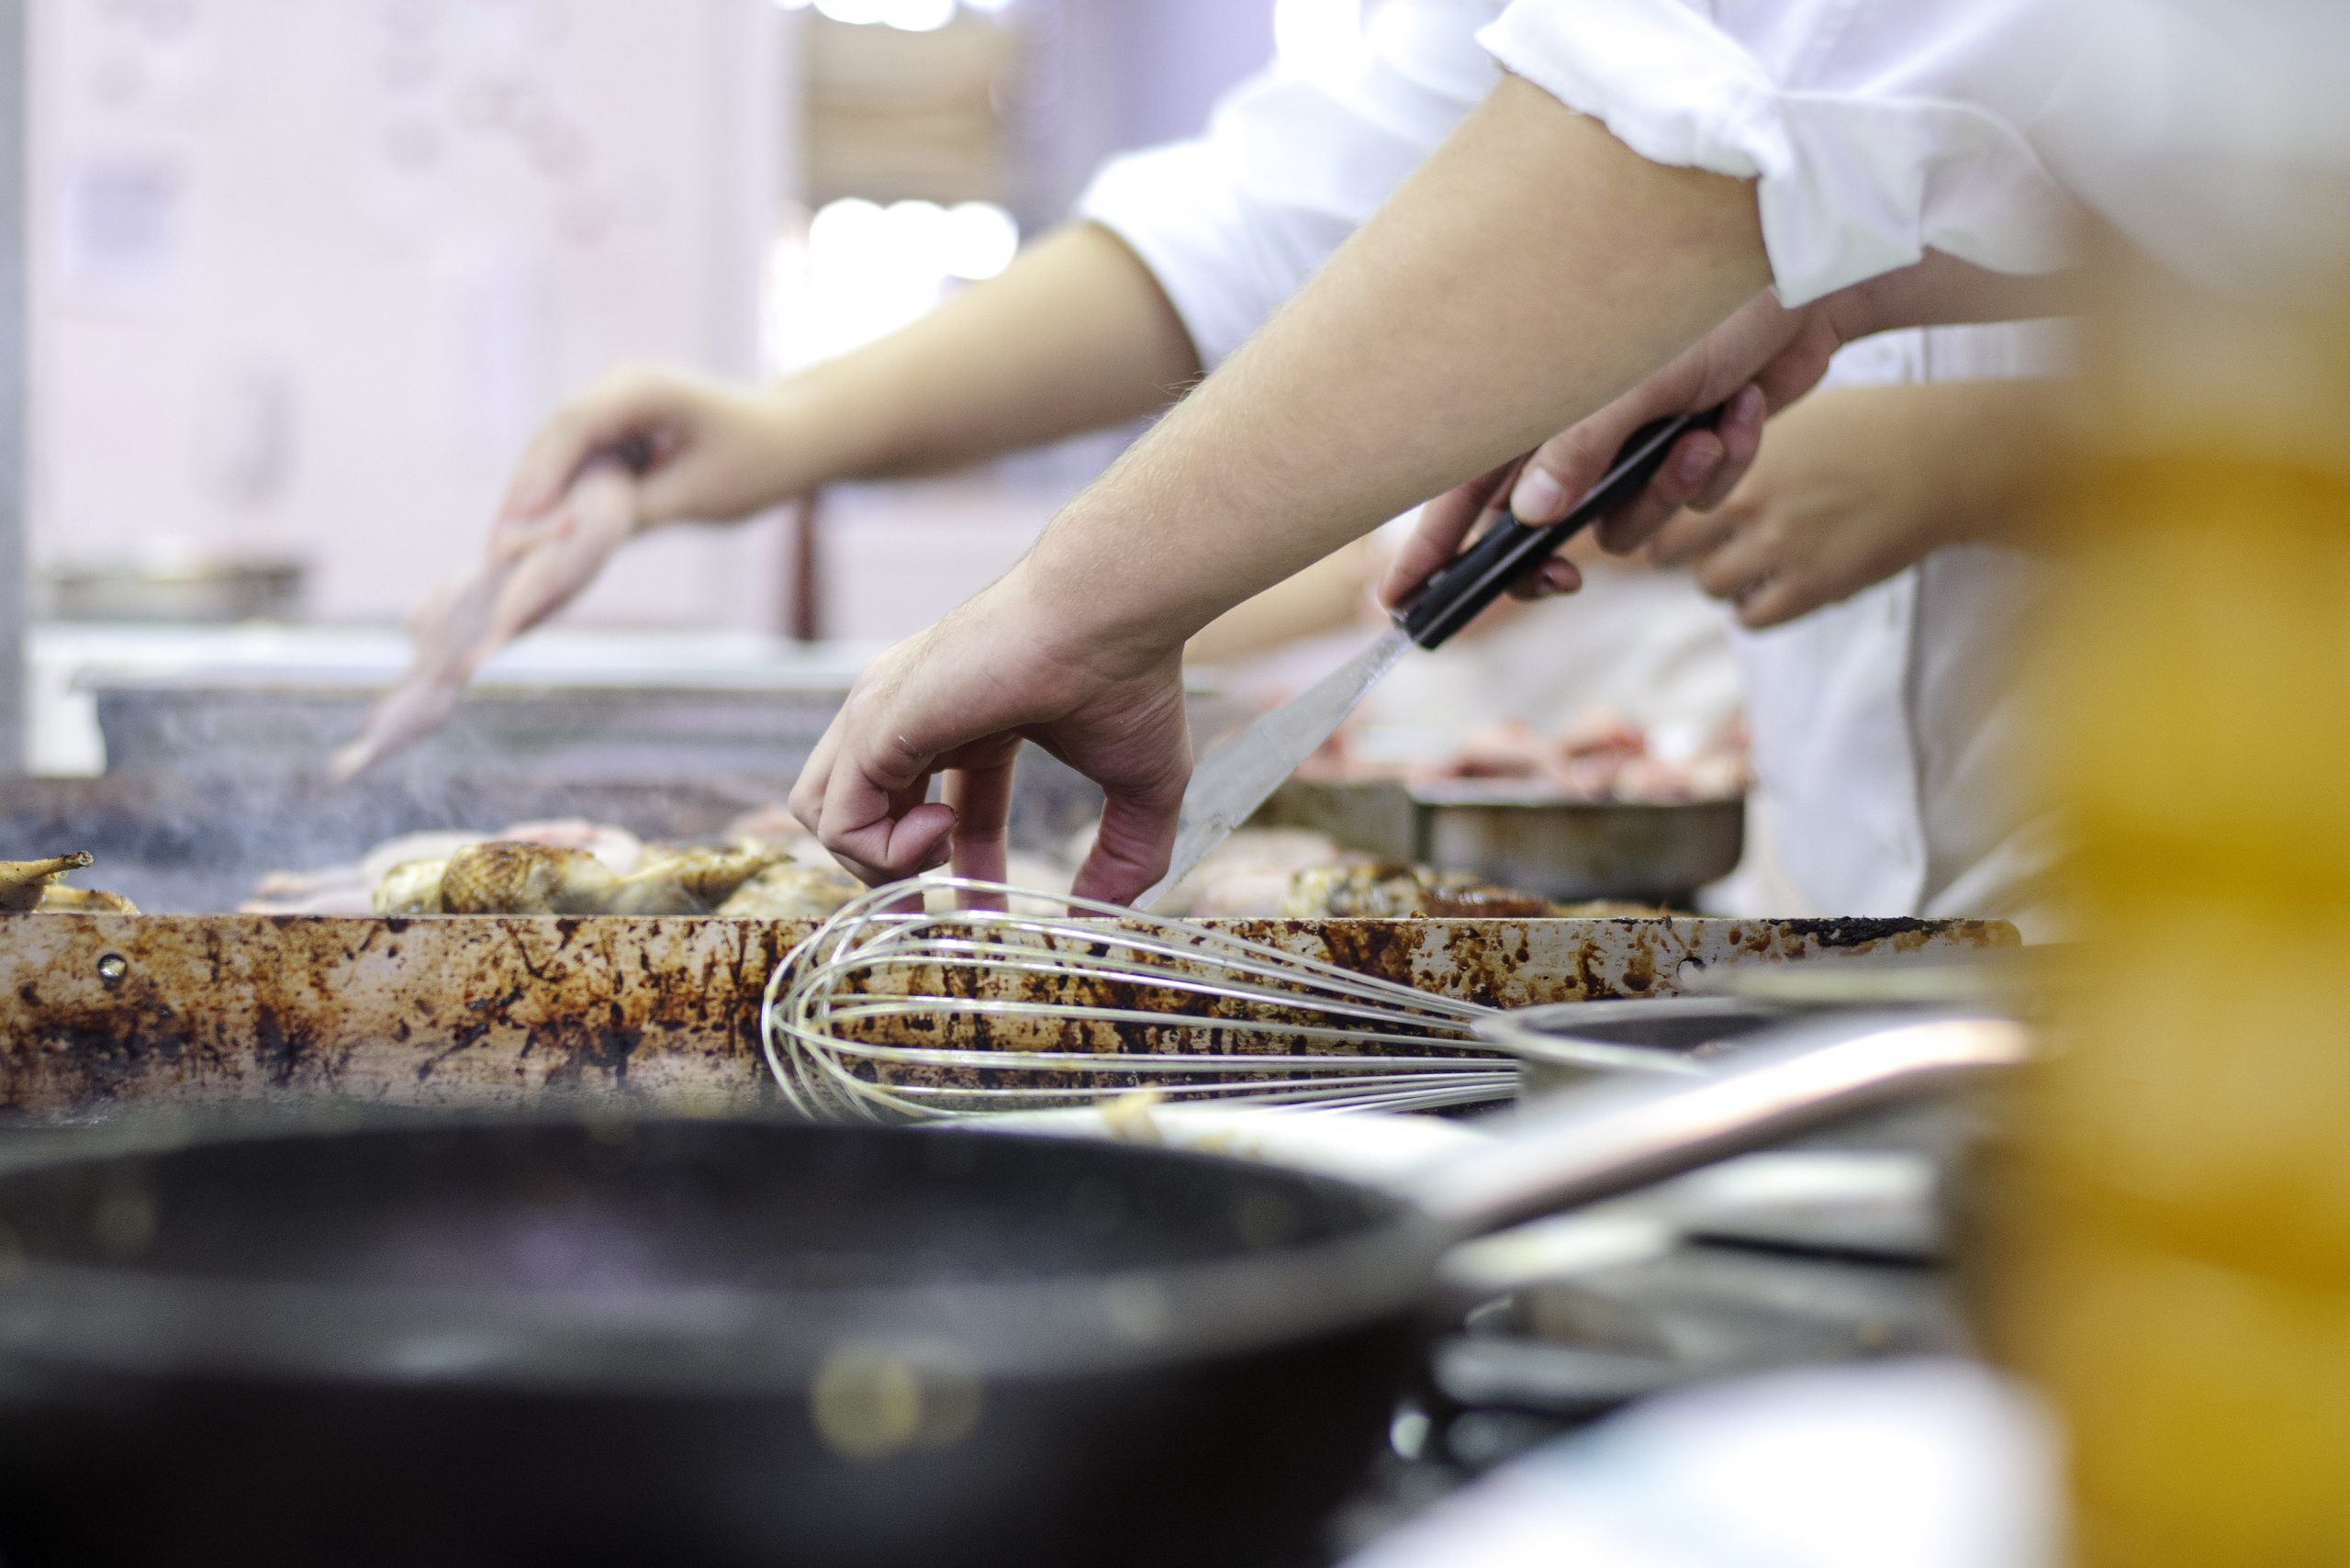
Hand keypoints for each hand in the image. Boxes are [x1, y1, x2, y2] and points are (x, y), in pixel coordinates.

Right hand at [498, 365, 812, 539]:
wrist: (791, 437)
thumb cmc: (757, 462)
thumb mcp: (698, 496)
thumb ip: (637, 512)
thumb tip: (573, 539)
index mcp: (643, 389)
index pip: (576, 425)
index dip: (543, 473)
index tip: (520, 518)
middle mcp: (619, 388)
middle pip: (554, 437)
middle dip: (524, 491)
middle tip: (496, 547)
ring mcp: (612, 407)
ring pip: (556, 451)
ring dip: (531, 497)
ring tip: (503, 549)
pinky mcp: (614, 431)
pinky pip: (573, 461)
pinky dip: (554, 496)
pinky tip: (533, 535)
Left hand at [789, 565, 1193, 903]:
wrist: (1109, 616)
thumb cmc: (1129, 680)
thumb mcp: (1142, 787)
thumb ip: (1126, 855)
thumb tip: (1105, 919)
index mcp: (967, 723)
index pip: (931, 809)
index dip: (954, 868)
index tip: (985, 911)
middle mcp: (911, 715)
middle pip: (859, 811)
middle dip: (889, 874)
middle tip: (932, 914)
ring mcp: (882, 716)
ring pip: (824, 812)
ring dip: (877, 863)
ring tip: (938, 856)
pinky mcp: (872, 724)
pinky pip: (835, 817)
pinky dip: (879, 851)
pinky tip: (939, 832)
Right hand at [1380, 286, 1837, 607]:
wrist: (1809, 278)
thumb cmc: (1706, 303)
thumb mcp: (1630, 377)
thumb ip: (1579, 449)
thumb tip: (1533, 519)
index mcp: (1538, 407)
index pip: (1464, 490)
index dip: (1431, 547)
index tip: (1401, 599)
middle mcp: (1579, 433)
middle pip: (1538, 532)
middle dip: (1555, 559)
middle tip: (1568, 579)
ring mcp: (1638, 446)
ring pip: (1629, 527)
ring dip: (1670, 492)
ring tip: (1702, 433)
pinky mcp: (1697, 450)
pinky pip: (1698, 502)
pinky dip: (1726, 463)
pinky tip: (1743, 408)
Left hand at [1650, 380, 2052, 627]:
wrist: (1948, 459)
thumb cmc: (1875, 428)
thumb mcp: (1794, 414)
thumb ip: (1738, 442)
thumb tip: (1690, 459)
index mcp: (1737, 453)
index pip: (1656, 495)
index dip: (1662, 507)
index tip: (1678, 510)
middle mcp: (1748, 501)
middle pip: (1665, 549)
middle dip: (1683, 549)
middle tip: (1711, 542)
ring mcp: (1778, 547)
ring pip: (1708, 586)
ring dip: (1725, 578)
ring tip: (1758, 560)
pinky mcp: (1813, 587)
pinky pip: (1751, 618)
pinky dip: (1758, 607)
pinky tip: (1782, 584)